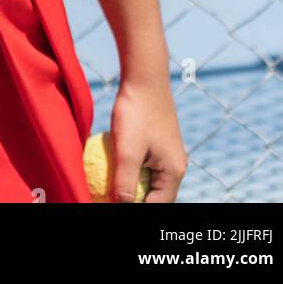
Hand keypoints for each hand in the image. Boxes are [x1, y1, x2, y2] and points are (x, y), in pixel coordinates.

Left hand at [108, 75, 187, 202]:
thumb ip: (125, 184)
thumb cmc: (136, 112)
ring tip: (108, 180)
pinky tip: (113, 160)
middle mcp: (175, 166)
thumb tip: (120, 207)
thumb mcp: (127, 151)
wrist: (144, 75)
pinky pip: (145, 164)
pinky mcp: (158, 142)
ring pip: (148, 179)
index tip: (112, 201)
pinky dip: (130, 167)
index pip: (156, 206)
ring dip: (130, 183)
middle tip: (107, 194)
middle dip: (132, 198)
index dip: (134, 208)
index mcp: (173, 172)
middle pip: (154, 195)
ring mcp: (167, 153)